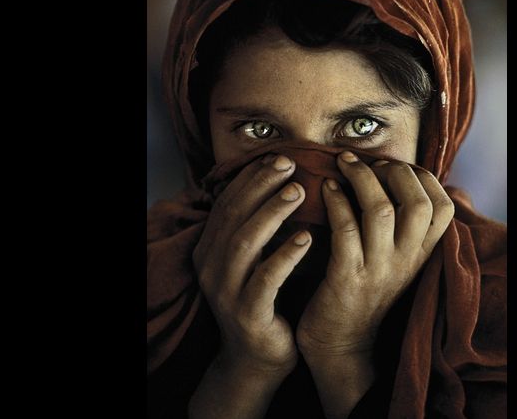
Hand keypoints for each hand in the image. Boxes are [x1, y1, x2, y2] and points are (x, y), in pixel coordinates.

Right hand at [189, 153, 311, 417]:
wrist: (257, 359)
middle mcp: (211, 267)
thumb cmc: (265, 301)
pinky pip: (265, 280)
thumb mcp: (256, 260)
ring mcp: (226, 292)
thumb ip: (261, 227)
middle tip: (291, 165)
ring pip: (245, 243)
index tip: (280, 157)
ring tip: (299, 193)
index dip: (252, 178)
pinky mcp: (248, 314)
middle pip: (234, 215)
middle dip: (261, 186)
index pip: (227, 203)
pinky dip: (285, 256)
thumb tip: (288, 181)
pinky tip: (306, 238)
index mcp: (210, 249)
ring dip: (272, 213)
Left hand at [295, 151, 453, 416]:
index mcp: (421, 256)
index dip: (422, 177)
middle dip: (393, 170)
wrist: (339, 347)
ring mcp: (378, 271)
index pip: (442, 207)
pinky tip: (326, 188)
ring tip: (343, 164)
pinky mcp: (346, 279)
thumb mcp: (397, 262)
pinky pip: (345, 229)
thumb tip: (403, 179)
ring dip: (361, 178)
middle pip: (418, 202)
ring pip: (381, 210)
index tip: (392, 166)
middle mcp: (406, 262)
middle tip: (367, 162)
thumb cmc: (364, 292)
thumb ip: (405, 229)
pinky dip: (336, 201)